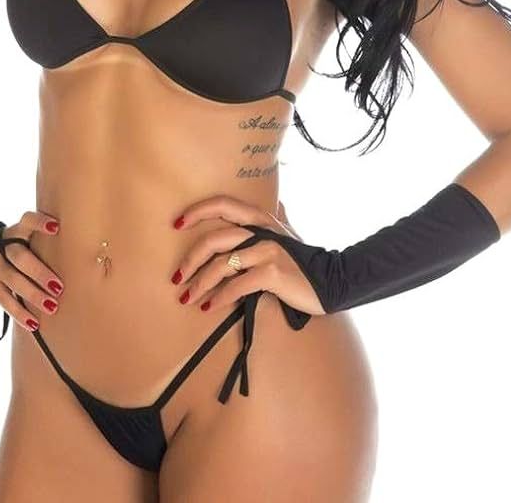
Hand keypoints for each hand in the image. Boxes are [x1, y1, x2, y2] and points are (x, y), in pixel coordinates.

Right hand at [0, 210, 64, 331]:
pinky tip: (33, 323)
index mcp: (15, 231)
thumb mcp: (22, 237)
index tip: (56, 227)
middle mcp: (3, 245)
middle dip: (39, 273)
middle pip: (20, 257)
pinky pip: (3, 300)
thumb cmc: (14, 246)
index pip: (27, 221)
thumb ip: (41, 242)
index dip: (40, 222)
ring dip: (33, 295)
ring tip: (51, 307)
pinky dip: (19, 313)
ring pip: (13, 280)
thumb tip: (79, 254)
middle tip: (59, 287)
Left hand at [172, 195, 323, 317]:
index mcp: (261, 219)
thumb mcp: (290, 234)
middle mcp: (262, 231)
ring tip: (188, 298)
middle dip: (191, 260)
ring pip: (222, 265)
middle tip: (177, 277)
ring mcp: (267, 251)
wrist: (334, 282)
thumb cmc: (306, 261)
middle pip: (215, 239)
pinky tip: (210, 307)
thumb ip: (280, 219)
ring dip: (200, 284)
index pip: (223, 205)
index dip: (198, 211)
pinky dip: (220, 298)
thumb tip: (279, 202)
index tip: (177, 224)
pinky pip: (237, 286)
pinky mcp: (272, 274)